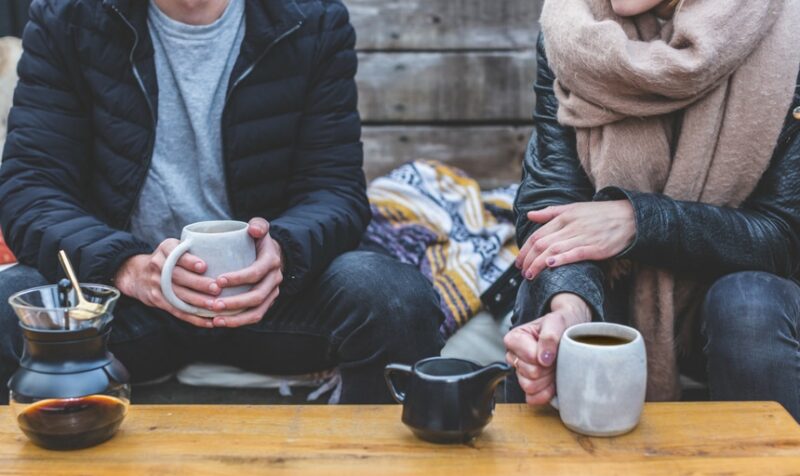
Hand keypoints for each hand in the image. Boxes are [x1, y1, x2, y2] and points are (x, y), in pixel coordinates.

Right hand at [114, 239, 219, 327]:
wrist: (136, 274)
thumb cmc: (166, 259)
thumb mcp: (172, 247)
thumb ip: (190, 249)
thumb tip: (222, 254)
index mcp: (165, 249)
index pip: (176, 254)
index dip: (189, 261)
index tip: (203, 266)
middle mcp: (158, 265)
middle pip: (179, 276)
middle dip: (198, 284)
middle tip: (216, 289)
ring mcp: (156, 284)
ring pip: (178, 295)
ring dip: (197, 302)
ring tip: (215, 306)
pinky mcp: (157, 300)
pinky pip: (176, 310)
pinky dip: (193, 318)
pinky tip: (208, 322)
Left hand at [207, 217, 282, 327]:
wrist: (273, 255)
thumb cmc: (258, 241)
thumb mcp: (260, 228)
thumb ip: (258, 225)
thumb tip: (253, 229)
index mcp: (271, 262)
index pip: (256, 272)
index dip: (238, 278)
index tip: (218, 280)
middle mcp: (274, 280)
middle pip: (257, 296)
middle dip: (234, 302)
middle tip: (213, 304)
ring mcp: (272, 294)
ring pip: (256, 311)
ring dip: (235, 318)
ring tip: (215, 320)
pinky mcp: (266, 303)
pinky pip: (254, 317)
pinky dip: (237, 322)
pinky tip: (218, 322)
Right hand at [504, 293, 591, 404]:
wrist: (571, 331)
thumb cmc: (561, 324)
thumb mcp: (557, 322)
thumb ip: (549, 336)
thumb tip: (543, 358)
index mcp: (514, 339)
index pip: (529, 358)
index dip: (544, 356)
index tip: (553, 348)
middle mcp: (513, 356)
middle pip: (530, 374)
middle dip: (547, 368)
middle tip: (556, 357)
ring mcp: (520, 372)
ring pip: (530, 387)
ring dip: (547, 379)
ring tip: (554, 366)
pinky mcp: (529, 386)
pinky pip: (532, 398)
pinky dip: (546, 393)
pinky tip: (553, 381)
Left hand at [515, 200, 634, 281]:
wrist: (630, 217)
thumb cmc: (600, 214)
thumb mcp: (574, 208)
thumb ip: (550, 212)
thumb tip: (529, 215)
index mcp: (564, 217)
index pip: (537, 234)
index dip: (524, 249)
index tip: (519, 261)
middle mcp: (571, 226)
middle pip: (542, 244)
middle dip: (528, 259)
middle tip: (522, 271)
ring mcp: (583, 237)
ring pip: (554, 250)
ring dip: (538, 263)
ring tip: (530, 275)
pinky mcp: (595, 248)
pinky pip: (575, 253)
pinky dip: (561, 259)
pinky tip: (550, 265)